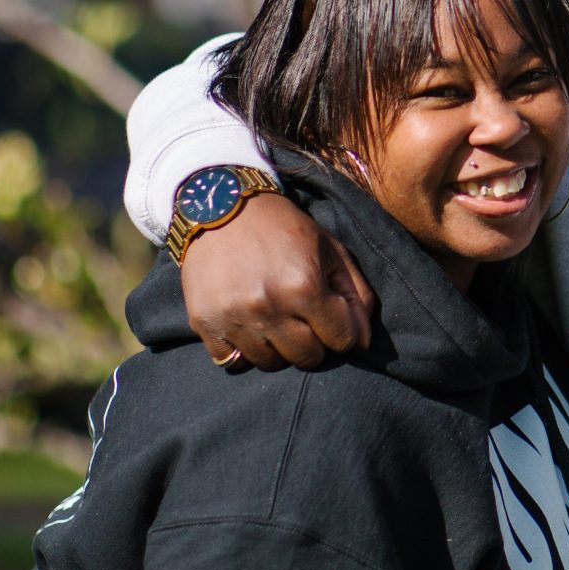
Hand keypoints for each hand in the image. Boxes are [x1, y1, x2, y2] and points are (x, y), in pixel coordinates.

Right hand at [181, 192, 374, 368]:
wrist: (221, 206)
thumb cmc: (284, 228)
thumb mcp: (330, 250)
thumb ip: (356, 297)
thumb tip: (363, 344)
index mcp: (304, 286)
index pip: (342, 341)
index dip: (341, 329)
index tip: (329, 314)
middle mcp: (268, 306)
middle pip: (307, 358)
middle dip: (313, 342)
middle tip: (301, 318)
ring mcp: (233, 317)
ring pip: (270, 363)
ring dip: (277, 347)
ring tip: (273, 318)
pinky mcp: (204, 322)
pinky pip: (232, 361)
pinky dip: (242, 350)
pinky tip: (246, 324)